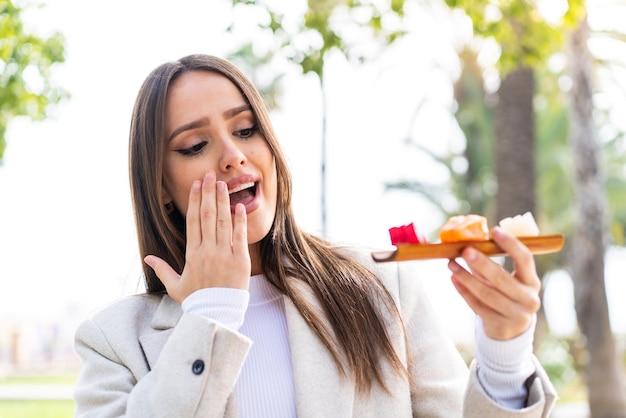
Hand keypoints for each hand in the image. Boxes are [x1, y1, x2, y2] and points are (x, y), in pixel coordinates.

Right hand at [144, 171, 250, 303]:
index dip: (194, 200)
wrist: (216, 316)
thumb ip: (162, 269)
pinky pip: (240, 236)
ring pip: (222, 222)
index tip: (196, 185)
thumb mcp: (175, 286)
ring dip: (222, 201)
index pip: (192, 220)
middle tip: (210, 174)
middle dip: (208, 193)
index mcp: (192, 253)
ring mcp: (224, 254)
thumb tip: (147, 257)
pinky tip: (239, 206)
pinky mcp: (240, 260)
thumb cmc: (196, 301)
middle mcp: (207, 250)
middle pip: (206, 215)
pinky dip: (239, 220)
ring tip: (223, 184)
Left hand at [448, 226, 540, 339]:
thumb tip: (471, 241)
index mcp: (532, 282)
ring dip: (466, 277)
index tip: (495, 231)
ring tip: (451, 263)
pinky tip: (453, 278)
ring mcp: (516, 316)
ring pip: (487, 294)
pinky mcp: (500, 326)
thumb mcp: (509, 279)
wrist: (512, 331)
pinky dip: (463, 291)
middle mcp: (528, 299)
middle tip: (465, 250)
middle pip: (502, 279)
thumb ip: (494, 262)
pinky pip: (477, 306)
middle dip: (482, 263)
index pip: (525, 259)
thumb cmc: (506, 295)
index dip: (511, 245)